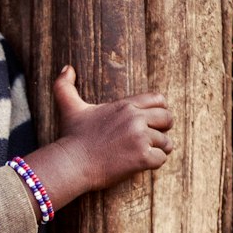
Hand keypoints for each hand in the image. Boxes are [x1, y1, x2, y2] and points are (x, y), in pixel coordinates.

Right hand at [20, 65, 173, 212]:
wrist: (71, 164)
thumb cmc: (71, 137)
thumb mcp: (69, 108)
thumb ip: (65, 86)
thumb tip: (66, 68)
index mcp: (124, 106)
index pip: (158, 99)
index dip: (161, 109)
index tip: (155, 119)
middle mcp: (135, 119)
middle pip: (167, 118)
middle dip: (164, 128)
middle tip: (155, 138)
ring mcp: (140, 138)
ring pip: (165, 142)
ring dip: (159, 149)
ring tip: (145, 153)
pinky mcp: (142, 158)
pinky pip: (161, 159)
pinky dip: (154, 163)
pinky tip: (141, 164)